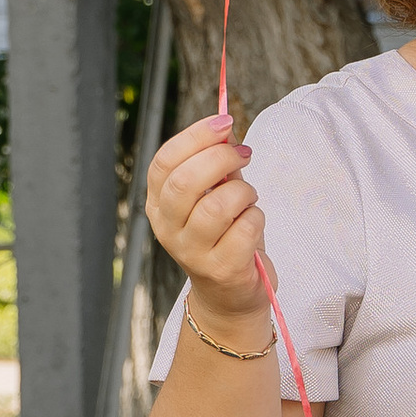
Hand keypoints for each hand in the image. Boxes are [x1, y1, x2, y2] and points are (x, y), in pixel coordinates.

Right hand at [147, 112, 275, 329]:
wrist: (230, 295)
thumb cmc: (224, 236)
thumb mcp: (215, 195)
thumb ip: (217, 164)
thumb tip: (225, 125)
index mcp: (158, 204)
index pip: (164, 162)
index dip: (195, 136)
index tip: (224, 121)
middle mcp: (167, 229)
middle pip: (186, 181)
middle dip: (221, 158)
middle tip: (245, 154)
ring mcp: (191, 252)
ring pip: (217, 205)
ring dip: (244, 192)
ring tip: (248, 197)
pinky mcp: (220, 269)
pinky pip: (244, 228)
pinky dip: (256, 217)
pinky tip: (252, 223)